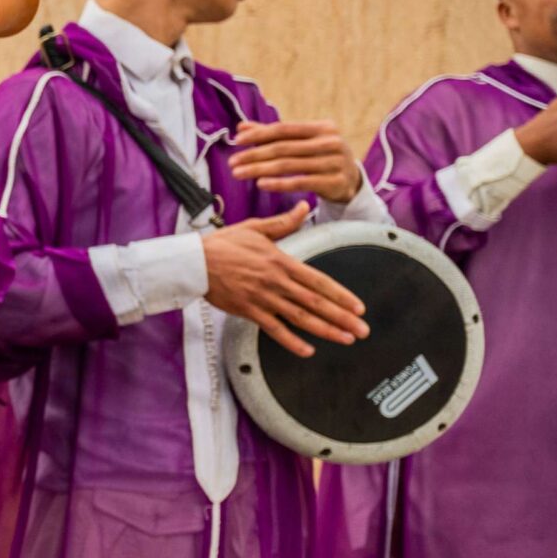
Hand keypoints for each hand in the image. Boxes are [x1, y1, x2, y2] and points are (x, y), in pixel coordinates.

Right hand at [201, 202, 368, 358]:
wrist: (194, 262)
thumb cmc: (223, 244)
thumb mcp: (255, 228)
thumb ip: (284, 222)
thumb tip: (304, 206)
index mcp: (281, 261)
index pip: (318, 281)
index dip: (341, 295)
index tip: (358, 307)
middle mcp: (276, 282)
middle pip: (315, 303)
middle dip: (342, 317)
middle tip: (362, 330)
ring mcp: (263, 298)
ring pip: (300, 318)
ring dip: (326, 330)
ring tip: (346, 339)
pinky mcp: (249, 311)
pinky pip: (274, 329)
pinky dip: (292, 342)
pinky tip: (308, 350)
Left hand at [229, 119, 362, 203]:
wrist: (350, 181)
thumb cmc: (319, 157)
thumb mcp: (301, 142)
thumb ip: (272, 134)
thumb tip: (241, 126)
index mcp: (323, 127)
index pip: (284, 129)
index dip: (259, 134)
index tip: (237, 141)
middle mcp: (331, 142)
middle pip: (284, 148)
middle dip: (254, 155)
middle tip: (232, 163)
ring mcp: (335, 162)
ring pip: (289, 166)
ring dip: (260, 170)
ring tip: (239, 173)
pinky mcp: (335, 182)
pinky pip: (301, 182)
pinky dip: (279, 183)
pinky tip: (260, 184)